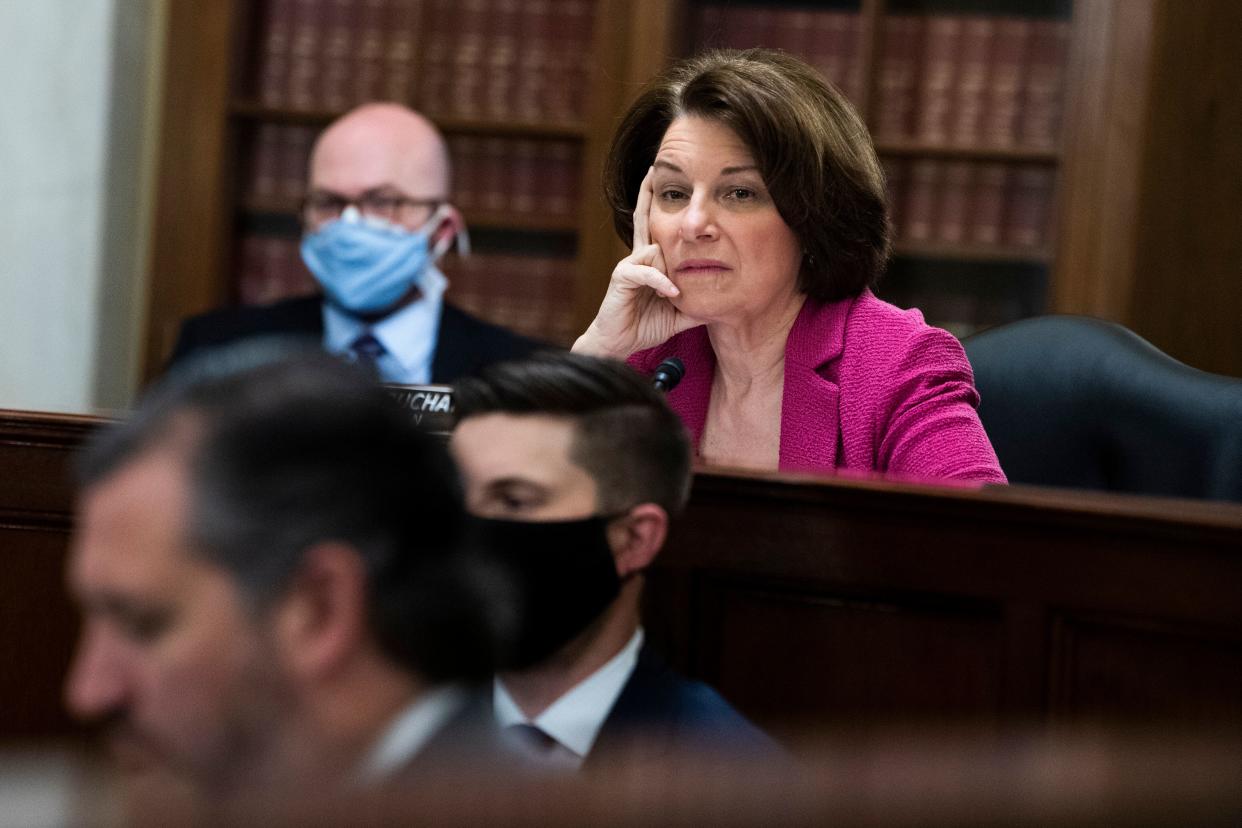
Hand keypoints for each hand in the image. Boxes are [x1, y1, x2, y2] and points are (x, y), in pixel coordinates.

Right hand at [573, 167, 697, 357]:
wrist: (618, 344)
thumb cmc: (644, 327)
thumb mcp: (678, 314)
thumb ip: (696, 304)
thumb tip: (722, 302)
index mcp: (651, 262)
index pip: (656, 228)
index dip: (657, 206)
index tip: (667, 183)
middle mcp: (639, 258)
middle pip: (645, 220)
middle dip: (647, 196)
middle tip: (653, 170)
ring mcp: (629, 265)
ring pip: (656, 251)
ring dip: (669, 272)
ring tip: (672, 297)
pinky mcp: (622, 277)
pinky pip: (646, 272)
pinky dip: (661, 282)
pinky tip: (670, 294)